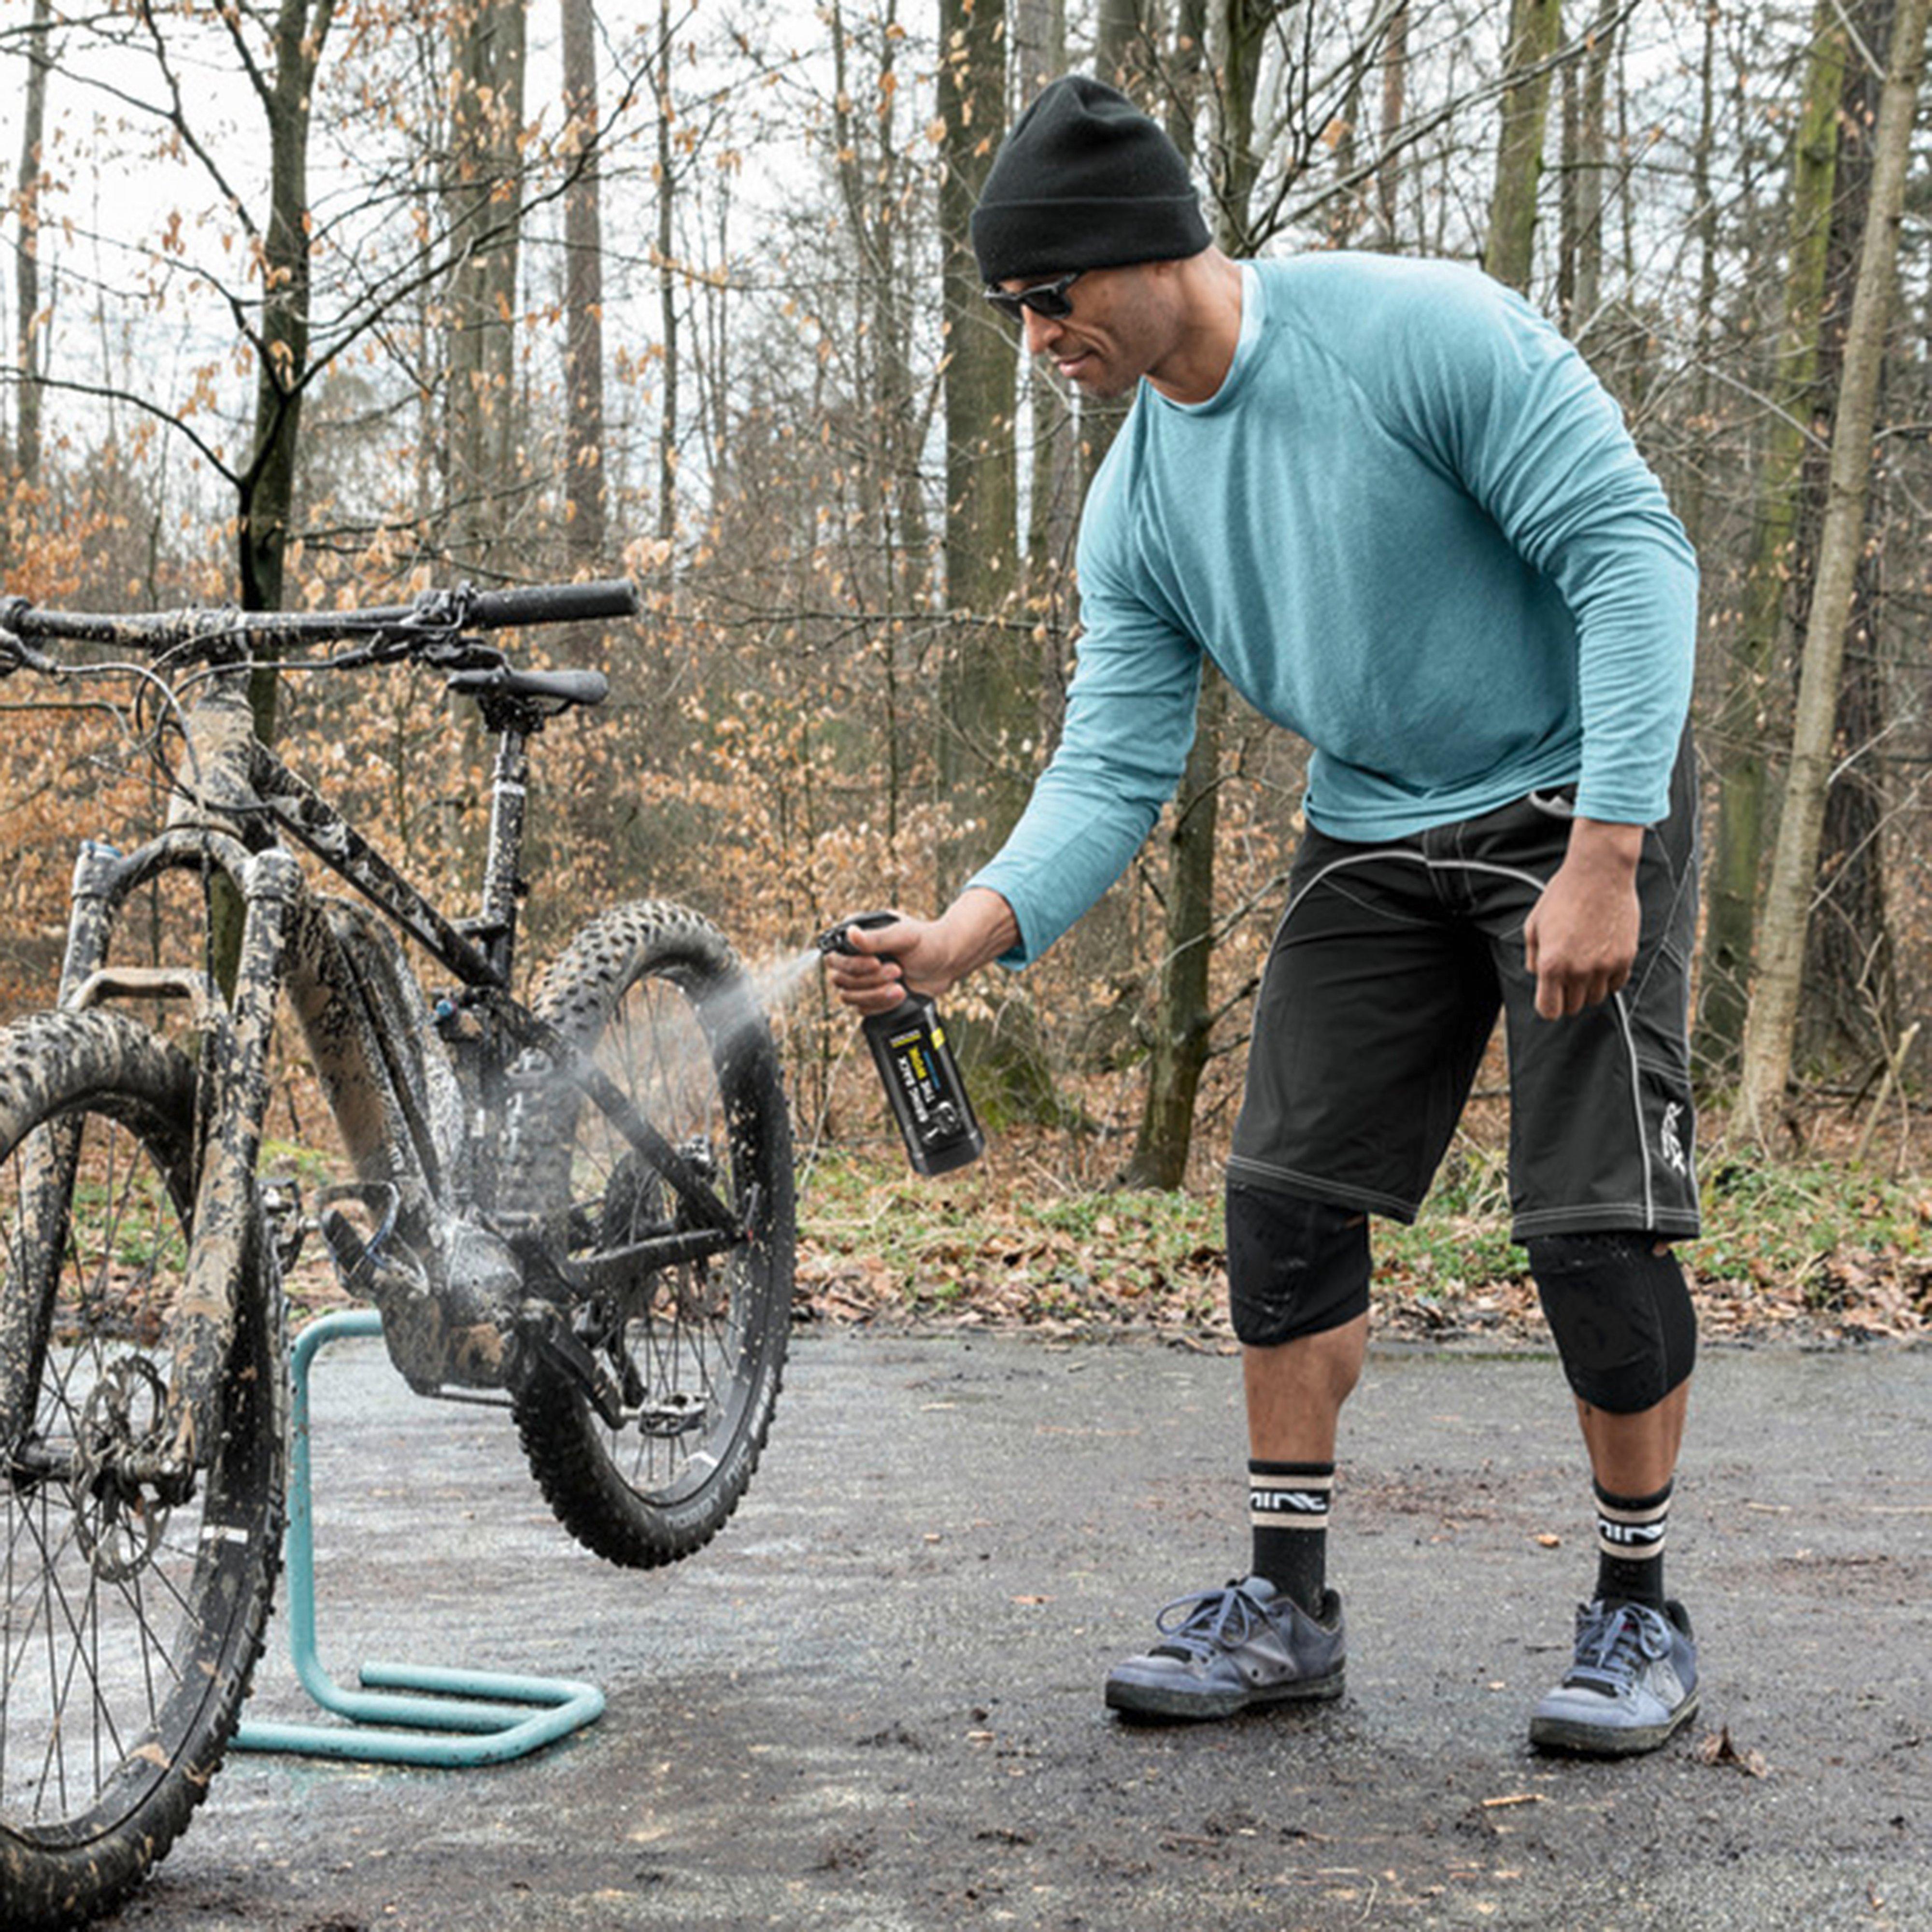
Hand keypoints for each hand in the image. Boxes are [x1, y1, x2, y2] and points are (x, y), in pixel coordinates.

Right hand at [821, 889, 1018, 1017]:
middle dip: (870, 980)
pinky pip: (864, 1009)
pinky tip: (900, 996)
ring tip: (900, 987)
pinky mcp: (873, 997)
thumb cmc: (928, 941)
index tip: (876, 963)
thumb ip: (875, 938)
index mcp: (858, 938)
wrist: (948, 962)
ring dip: (875, 995)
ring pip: (850, 997)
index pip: (835, 958)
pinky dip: (881, 1005)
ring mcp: (864, 980)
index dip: (853, 965)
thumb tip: (850, 933)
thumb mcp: (904, 935)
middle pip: (841, 980)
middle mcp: (856, 959)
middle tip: (897, 971)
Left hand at [1522, 819, 1643, 1019]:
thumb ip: (1533, 957)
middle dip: (1566, 996)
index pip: (1549, 1010)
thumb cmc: (1563, 896)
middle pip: (1573, 1007)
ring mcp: (1605, 966)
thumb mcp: (1533, 925)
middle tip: (1565, 975)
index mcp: (1551, 964)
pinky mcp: (1625, 958)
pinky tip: (1601, 959)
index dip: (1547, 1004)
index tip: (1549, 995)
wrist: (1599, 874)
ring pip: (1596, 998)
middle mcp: (1579, 970)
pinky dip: (1608, 979)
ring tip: (1583, 964)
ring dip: (1588, 988)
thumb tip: (1537, 975)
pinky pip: (1616, 984)